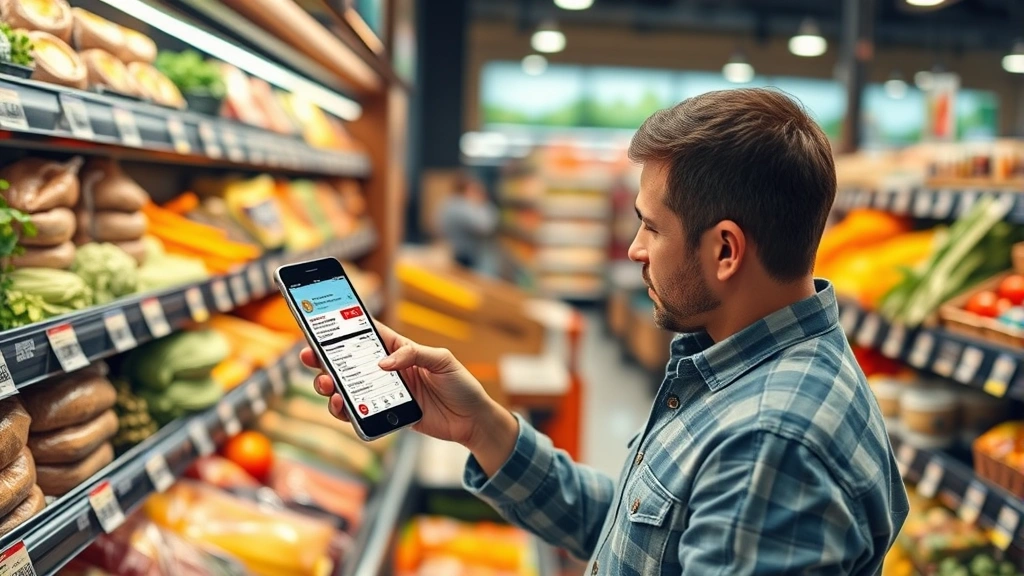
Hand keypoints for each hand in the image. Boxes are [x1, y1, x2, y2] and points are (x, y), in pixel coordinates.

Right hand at [300, 322, 517, 473]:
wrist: (472, 420)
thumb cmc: (461, 384)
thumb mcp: (443, 360)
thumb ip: (414, 355)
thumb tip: (383, 363)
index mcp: (399, 349)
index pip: (366, 334)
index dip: (341, 329)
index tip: (318, 327)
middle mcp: (387, 369)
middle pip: (348, 362)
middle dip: (324, 359)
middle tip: (309, 358)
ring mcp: (384, 392)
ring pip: (347, 387)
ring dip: (330, 386)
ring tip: (327, 386)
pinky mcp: (386, 413)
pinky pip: (359, 412)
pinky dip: (345, 411)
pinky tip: (341, 407)